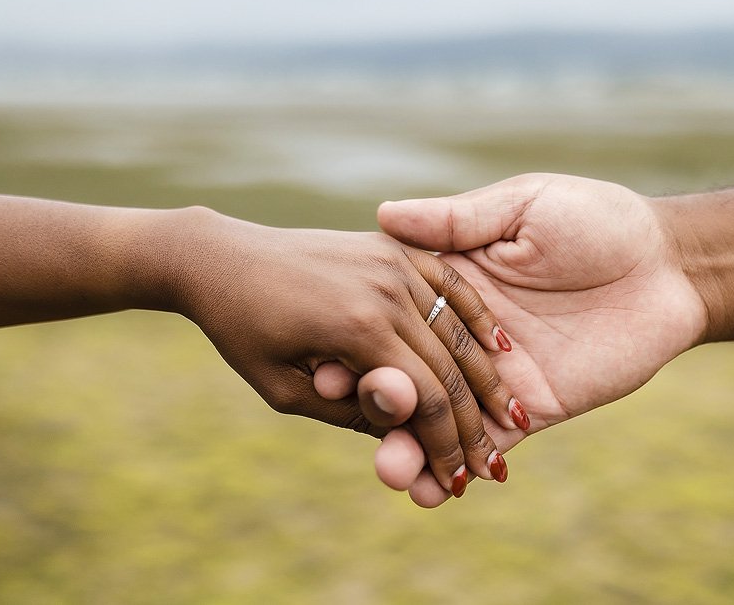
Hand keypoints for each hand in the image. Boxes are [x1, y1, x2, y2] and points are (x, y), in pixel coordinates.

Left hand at [167, 207, 524, 492]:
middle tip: (493, 466)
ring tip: (510, 413)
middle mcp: (384, 290)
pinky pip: (449, 283)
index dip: (446, 448)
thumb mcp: (285, 389)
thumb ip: (350, 411)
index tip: (458, 484)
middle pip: (450, 368)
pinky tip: (500, 345)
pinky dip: (478, 315)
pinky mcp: (392, 249)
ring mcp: (392, 263)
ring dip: (487, 376)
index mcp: (356, 328)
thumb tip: (409, 428)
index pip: (425, 399)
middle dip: (473, 424)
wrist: (223, 258)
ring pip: (458, 328)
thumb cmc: (244, 332)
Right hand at [367, 174, 707, 504]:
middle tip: (349, 413)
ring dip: (410, 447)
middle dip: (378, 401)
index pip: (393, 319)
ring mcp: (497, 377)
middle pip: (408, 374)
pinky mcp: (534, 408)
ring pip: (441, 418)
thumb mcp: (522, 206)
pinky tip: (433, 492)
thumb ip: (456, 221)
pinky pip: (490, 442)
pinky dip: (461, 467)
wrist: (669, 265)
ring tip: (392, 469)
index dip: (358, 343)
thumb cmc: (597, 219)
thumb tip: (384, 213)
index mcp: (453, 284)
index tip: (326, 363)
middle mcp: (466, 335)